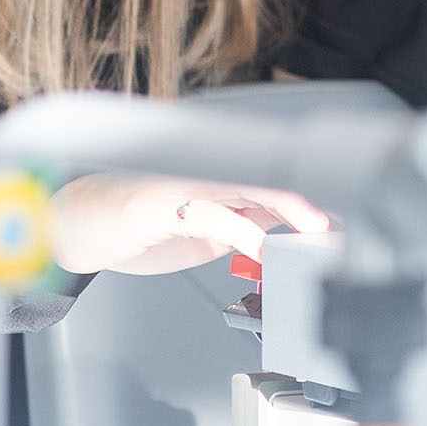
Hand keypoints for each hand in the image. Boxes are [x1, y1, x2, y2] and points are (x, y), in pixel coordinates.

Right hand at [49, 172, 330, 275]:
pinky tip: (261, 250)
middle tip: (344, 219)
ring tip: (317, 227)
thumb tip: (282, 240)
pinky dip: (241, 233)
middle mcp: (207, 175)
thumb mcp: (202, 234)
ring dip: (288, 207)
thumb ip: (239, 231)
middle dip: (311, 199)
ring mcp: (186, 185)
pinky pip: (210, 214)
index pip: (276, 181)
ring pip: (247, 187)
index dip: (311, 196)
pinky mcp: (164, 204)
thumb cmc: (139, 228)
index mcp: (221, 182)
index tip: (346, 215)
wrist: (80, 226)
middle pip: (272, 178)